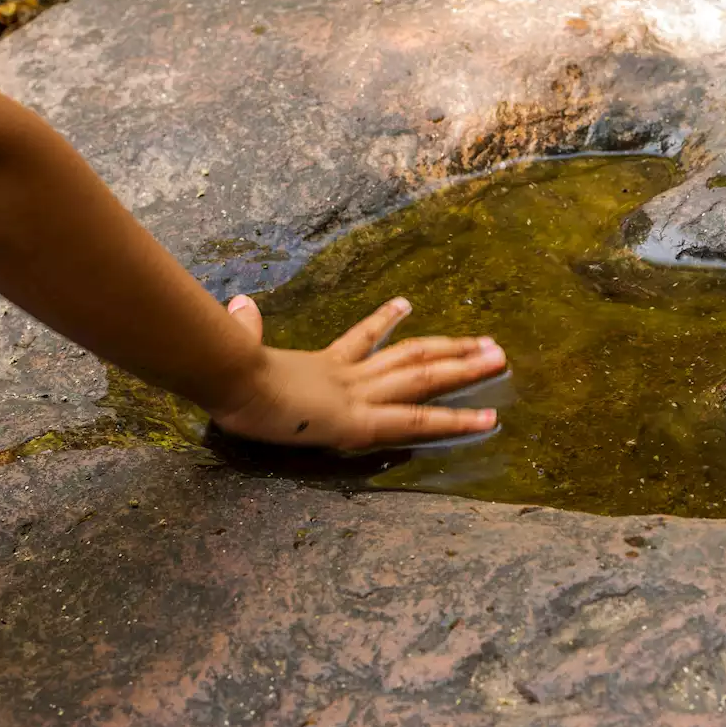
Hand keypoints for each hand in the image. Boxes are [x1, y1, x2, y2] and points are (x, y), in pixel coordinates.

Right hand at [209, 295, 505, 449]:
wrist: (228, 378)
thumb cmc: (225, 369)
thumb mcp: (236, 347)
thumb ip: (243, 328)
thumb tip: (236, 304)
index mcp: (320, 365)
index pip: (360, 340)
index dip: (384, 322)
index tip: (405, 305)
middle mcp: (348, 376)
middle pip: (410, 356)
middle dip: (451, 350)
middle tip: (488, 343)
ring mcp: (358, 396)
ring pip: (424, 378)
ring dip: (464, 369)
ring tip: (500, 359)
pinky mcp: (360, 422)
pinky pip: (417, 421)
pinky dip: (454, 421)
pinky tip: (487, 419)